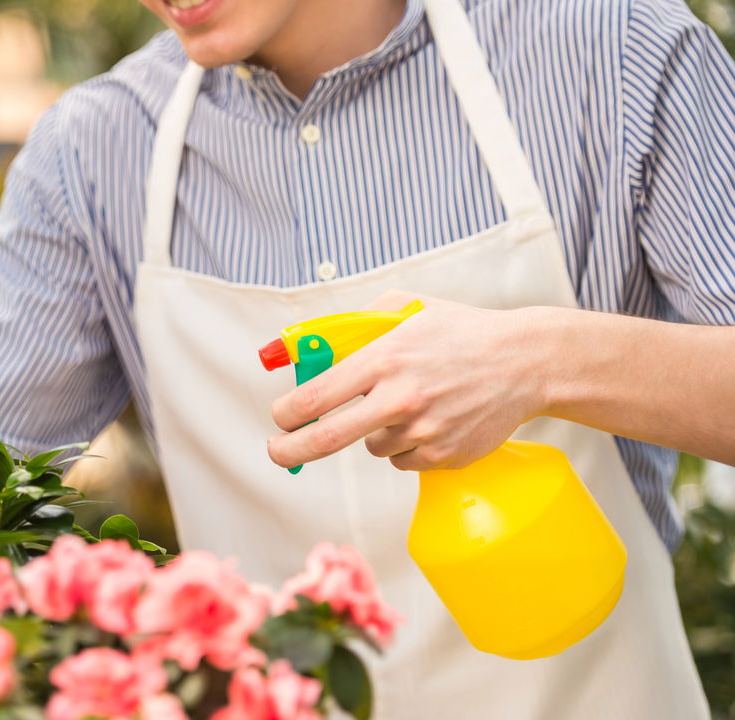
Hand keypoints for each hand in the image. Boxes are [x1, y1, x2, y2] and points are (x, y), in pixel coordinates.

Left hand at [267, 291, 550, 471]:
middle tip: (277, 451)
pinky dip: (407, 444)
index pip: (316, 396)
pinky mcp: (444, 455)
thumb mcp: (404, 308)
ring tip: (410, 404)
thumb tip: (306, 348)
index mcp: (384, 358)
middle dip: (290, 449)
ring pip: (372, 447)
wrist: (524, 361)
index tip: (278, 418)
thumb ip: (353, 326)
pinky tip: (433, 418)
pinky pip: (403, 459)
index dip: (287, 413)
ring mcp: (424, 430)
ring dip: (375, 432)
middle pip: (326, 439)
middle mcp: (400, 398)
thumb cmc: (456, 331)